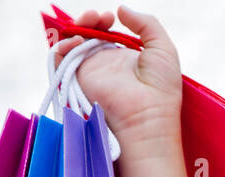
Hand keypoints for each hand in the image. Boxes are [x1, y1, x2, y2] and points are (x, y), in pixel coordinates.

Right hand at [50, 7, 182, 155]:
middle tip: (100, 17)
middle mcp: (105, 64)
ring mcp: (90, 71)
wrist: (148, 116)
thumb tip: (121, 8)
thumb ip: (147, 24)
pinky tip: (78, 40)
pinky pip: (61, 59)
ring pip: (73, 42)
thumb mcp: (163, 49)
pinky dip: (64, 46)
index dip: (105, 21)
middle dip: (90, 19)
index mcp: (125, 58)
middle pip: (87, 34)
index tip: (112, 17)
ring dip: (77, 27)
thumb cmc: (161, 89)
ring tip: (91, 21)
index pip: (107, 33)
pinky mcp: (77, 80)